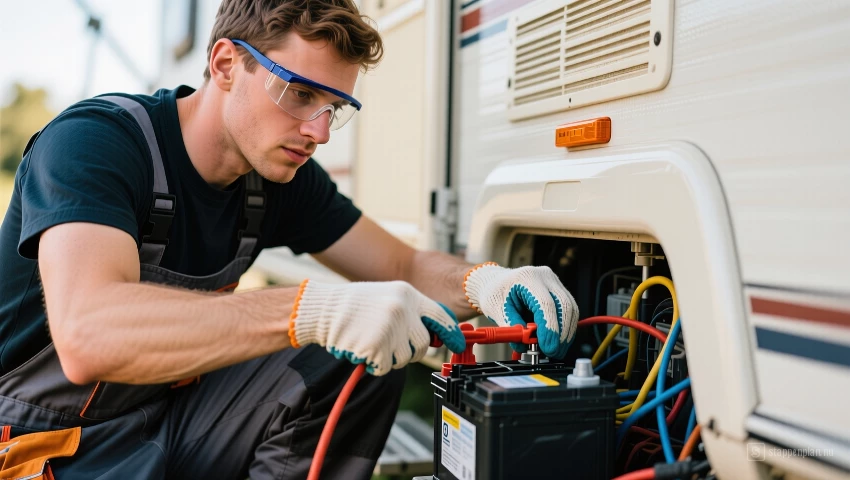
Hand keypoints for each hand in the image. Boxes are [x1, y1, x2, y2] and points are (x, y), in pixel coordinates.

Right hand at [288, 280, 465, 374]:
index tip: (458, 345)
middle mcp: (402, 309)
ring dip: (390, 358)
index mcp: (407, 294)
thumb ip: (410, 312)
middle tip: (392, 347)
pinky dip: (375, 365)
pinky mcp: (377, 346)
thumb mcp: (386, 297)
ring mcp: (390, 328)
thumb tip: (432, 334)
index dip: (451, 334)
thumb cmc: (352, 306)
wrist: (322, 310)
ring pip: (405, 358)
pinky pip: (386, 367)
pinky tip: (363, 350)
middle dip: (411, 352)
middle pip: (422, 345)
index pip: (440, 317)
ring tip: (372, 343)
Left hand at [463, 263, 577, 358]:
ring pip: (571, 309)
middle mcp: (545, 277)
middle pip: (564, 306)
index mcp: (527, 277)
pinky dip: (565, 328)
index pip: (545, 304)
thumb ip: (512, 328)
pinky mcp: (559, 290)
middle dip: (561, 333)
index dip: (549, 328)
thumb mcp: (496, 311)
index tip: (548, 348)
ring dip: (565, 333)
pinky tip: (557, 340)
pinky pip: (569, 311)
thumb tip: (525, 344)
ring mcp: (554, 282)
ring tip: (554, 350)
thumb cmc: (495, 294)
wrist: (496, 283)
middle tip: (553, 352)